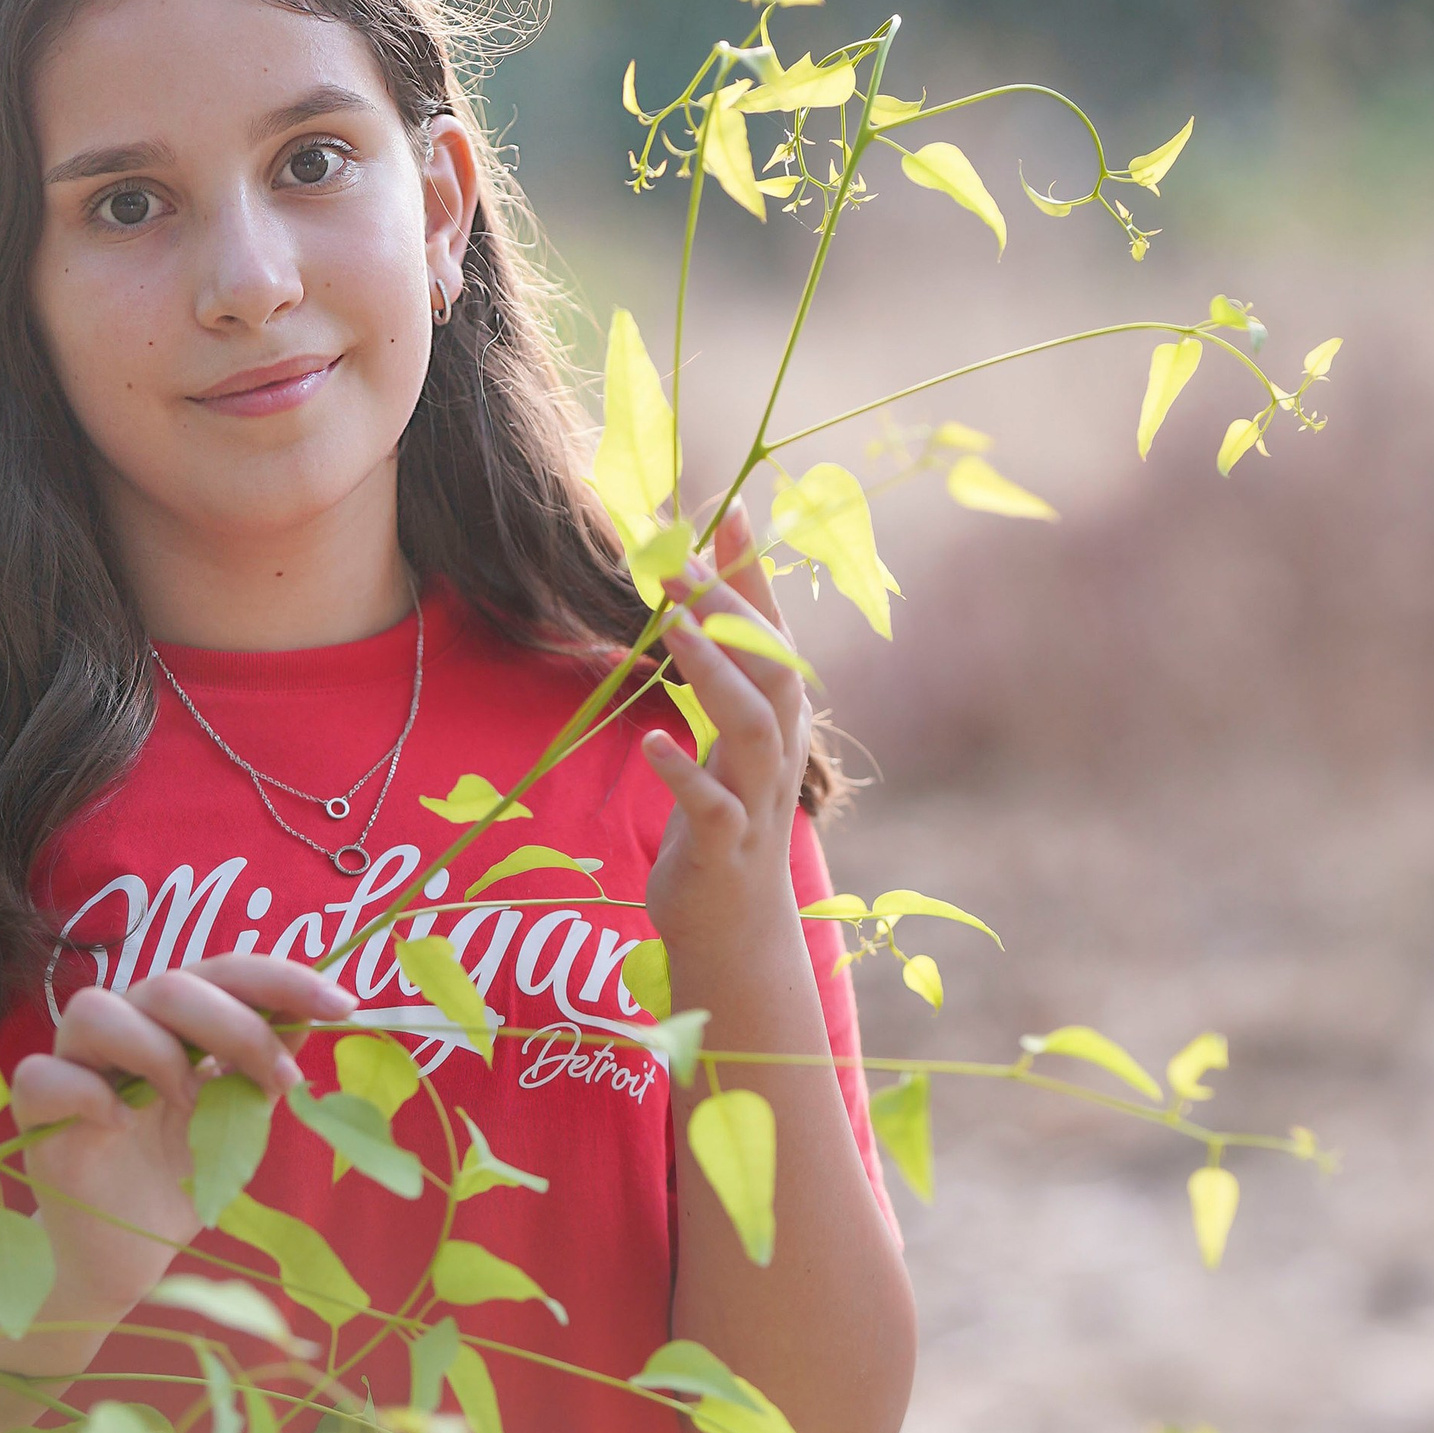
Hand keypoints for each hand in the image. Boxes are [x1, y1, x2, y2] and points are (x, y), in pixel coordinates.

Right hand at [10, 954, 355, 1343]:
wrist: (126, 1253)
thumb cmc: (179, 1177)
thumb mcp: (238, 1119)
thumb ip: (264, 1065)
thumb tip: (316, 1012)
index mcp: (174, 1021)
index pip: (224, 973)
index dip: (281, 979)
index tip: (342, 1005)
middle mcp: (122, 1028)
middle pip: (169, 984)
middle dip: (237, 1025)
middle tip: (282, 1079)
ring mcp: (74, 1065)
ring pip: (96, 1011)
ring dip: (158, 1052)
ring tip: (192, 1103)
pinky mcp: (37, 1114)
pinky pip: (43, 1078)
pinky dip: (89, 1096)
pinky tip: (123, 1126)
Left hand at [643, 500, 811, 969]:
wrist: (733, 924)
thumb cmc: (722, 817)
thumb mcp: (722, 737)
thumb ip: (715, 670)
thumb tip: (693, 592)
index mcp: (780, 717)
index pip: (771, 631)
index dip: (753, 574)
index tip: (731, 508)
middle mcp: (779, 750)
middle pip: (771, 667)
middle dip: (733, 612)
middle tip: (683, 561)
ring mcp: (757, 798)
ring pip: (752, 728)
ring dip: (715, 675)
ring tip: (674, 630)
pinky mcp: (725, 846)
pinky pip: (711, 804)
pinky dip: (683, 771)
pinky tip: (653, 740)